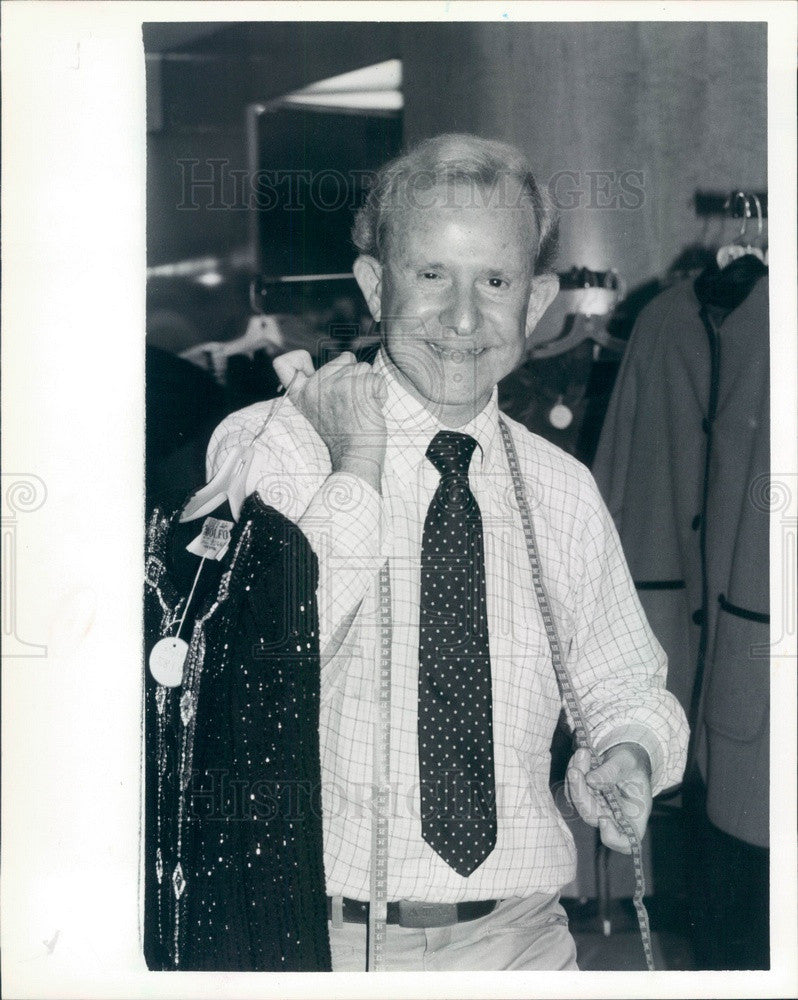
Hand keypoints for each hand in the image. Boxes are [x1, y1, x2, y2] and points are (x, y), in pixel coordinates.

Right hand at [273, 351, 386, 491]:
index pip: (283, 364)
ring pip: (363, 368)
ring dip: (368, 386)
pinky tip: (371, 409)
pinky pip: (377, 379)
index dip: (295, 357)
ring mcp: (336, 386)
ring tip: (360, 408)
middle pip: (344, 359)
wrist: (355, 457)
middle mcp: (315, 387)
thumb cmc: (342, 435)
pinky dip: (379, 393)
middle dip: (353, 376)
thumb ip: (317, 386)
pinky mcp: (357, 389)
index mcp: (302, 393)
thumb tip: (339, 359)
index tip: (305, 365)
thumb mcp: (316, 411)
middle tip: (349, 404)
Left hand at [566, 743, 652, 853]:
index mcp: (633, 818)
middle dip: (580, 792)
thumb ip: (612, 771)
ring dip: (575, 777)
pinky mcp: (583, 797)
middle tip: (576, 770)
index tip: (604, 818)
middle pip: (591, 816)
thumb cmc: (632, 763)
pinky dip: (573, 772)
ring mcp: (595, 809)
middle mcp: (612, 818)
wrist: (623, 757)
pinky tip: (580, 756)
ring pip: (577, 801)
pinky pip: (571, 788)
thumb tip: (591, 780)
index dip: (612, 837)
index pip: (623, 842)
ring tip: (583, 753)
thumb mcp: (628, 762)